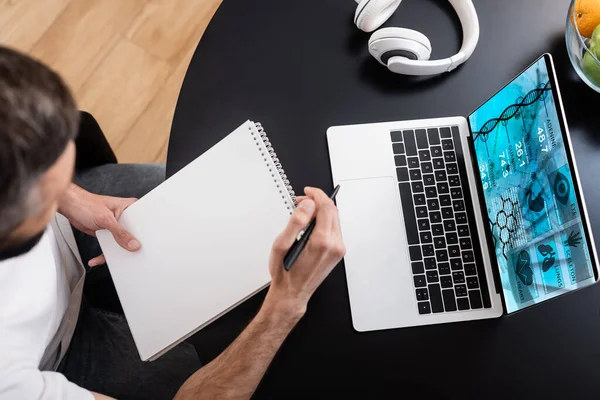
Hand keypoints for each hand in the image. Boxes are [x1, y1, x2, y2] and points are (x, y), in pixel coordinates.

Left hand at [58, 184, 139, 266]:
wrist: (70, 207)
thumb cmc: (86, 204)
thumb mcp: (106, 219)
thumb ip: (120, 233)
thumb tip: (133, 244)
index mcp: (129, 208)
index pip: (142, 222)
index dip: (145, 234)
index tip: (144, 245)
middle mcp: (125, 217)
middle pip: (133, 235)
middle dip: (130, 246)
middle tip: (129, 254)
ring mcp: (116, 226)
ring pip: (122, 243)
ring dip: (116, 252)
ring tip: (111, 259)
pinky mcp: (108, 233)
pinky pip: (110, 246)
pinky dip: (103, 254)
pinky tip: (97, 259)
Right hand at [265, 187, 345, 315]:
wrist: (292, 294)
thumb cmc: (285, 273)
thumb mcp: (282, 245)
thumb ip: (296, 222)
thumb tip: (308, 205)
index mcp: (322, 242)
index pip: (327, 207)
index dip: (317, 195)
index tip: (308, 192)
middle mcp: (335, 246)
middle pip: (333, 211)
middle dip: (318, 202)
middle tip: (302, 201)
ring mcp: (338, 250)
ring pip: (334, 219)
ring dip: (321, 211)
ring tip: (304, 213)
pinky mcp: (338, 252)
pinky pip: (334, 229)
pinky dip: (324, 221)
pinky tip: (311, 224)